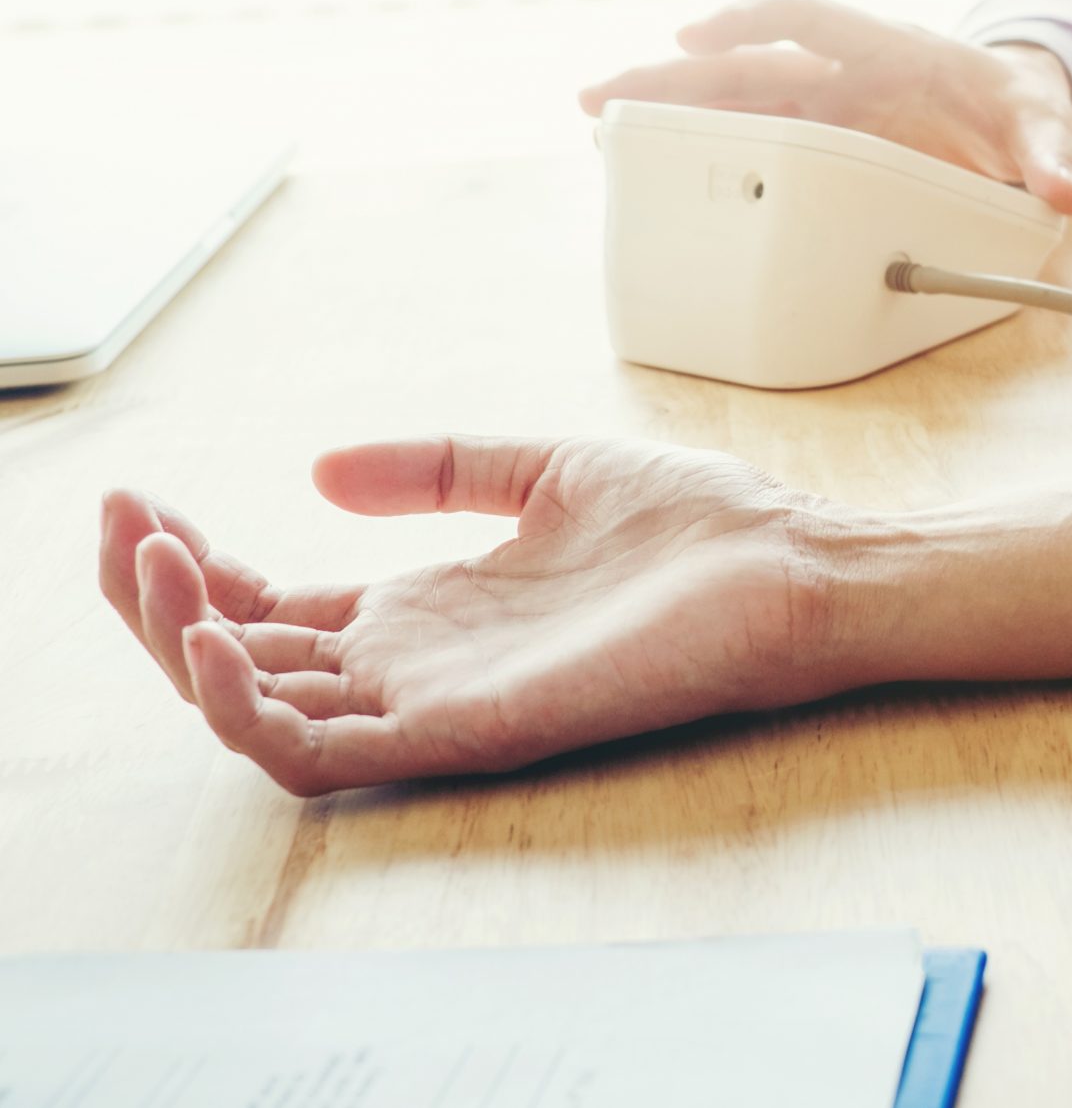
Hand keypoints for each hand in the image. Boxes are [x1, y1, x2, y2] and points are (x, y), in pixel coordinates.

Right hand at [97, 438, 875, 794]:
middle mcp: (417, 666)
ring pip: (263, 715)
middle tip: (122, 526)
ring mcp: (440, 704)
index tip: (145, 503)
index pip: (271, 606)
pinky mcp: (476, 731)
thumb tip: (321, 465)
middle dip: (160, 599)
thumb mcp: (546, 470)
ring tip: (157, 569)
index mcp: (428, 611)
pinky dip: (256, 711)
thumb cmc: (699, 527)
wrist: (796, 563)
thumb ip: (439, 467)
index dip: (195, 564)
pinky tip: (221, 644)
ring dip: (187, 649)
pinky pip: (330, 757)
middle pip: (245, 657)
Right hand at [580, 0, 1071, 213]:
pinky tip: (644, 164)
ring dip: (666, 109)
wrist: (1012, 114)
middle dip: (673, 76)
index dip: (751, 20)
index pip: (809, 15)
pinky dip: (698, 147)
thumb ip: (1050, 156)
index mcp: (888, 49)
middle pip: (744, 63)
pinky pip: (746, 139)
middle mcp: (840, 72)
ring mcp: (819, 107)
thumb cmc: (1019, 109)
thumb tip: (1065, 194)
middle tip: (602, 96)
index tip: (696, 35)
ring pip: (730, 101)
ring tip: (599, 126)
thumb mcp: (1044, 125)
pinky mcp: (812, 143)